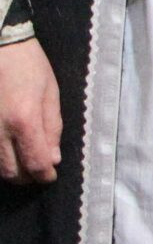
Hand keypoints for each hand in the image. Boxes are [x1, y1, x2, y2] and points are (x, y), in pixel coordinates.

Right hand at [0, 39, 60, 184]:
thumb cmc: (28, 66)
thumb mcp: (50, 93)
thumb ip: (52, 128)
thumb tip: (52, 158)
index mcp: (24, 120)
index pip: (35, 163)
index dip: (45, 175)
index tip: (50, 176)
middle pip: (11, 172)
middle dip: (28, 177)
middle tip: (38, 171)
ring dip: (11, 170)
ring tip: (24, 161)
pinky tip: (8, 149)